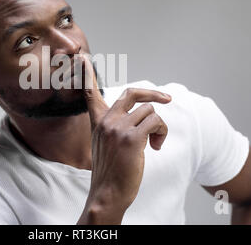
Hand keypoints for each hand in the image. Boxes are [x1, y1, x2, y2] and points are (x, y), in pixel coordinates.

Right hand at [77, 55, 170, 223]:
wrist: (107, 193)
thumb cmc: (110, 170)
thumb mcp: (104, 143)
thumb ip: (113, 125)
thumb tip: (136, 115)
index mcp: (98, 121)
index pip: (90, 92)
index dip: (87, 74)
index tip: (82, 57)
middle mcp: (106, 120)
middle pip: (133, 93)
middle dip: (153, 93)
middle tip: (168, 99)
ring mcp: (118, 128)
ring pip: (151, 111)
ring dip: (159, 127)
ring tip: (154, 143)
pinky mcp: (132, 138)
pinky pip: (156, 122)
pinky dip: (162, 133)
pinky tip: (155, 147)